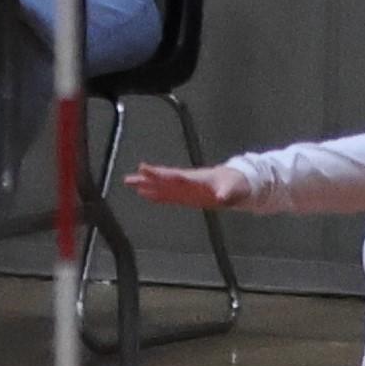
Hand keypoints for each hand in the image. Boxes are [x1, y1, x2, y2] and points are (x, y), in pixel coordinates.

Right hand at [125, 162, 251, 208]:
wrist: (237, 184)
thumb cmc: (236, 184)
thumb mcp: (234, 190)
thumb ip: (226, 193)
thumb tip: (221, 197)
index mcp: (195, 178)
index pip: (174, 175)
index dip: (159, 174)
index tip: (144, 168)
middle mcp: (186, 181)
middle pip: (163, 179)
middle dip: (147, 179)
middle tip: (128, 178)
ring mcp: (185, 188)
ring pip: (162, 186)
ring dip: (146, 185)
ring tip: (129, 183)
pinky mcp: (185, 196)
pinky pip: (167, 195)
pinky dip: (155, 194)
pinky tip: (144, 194)